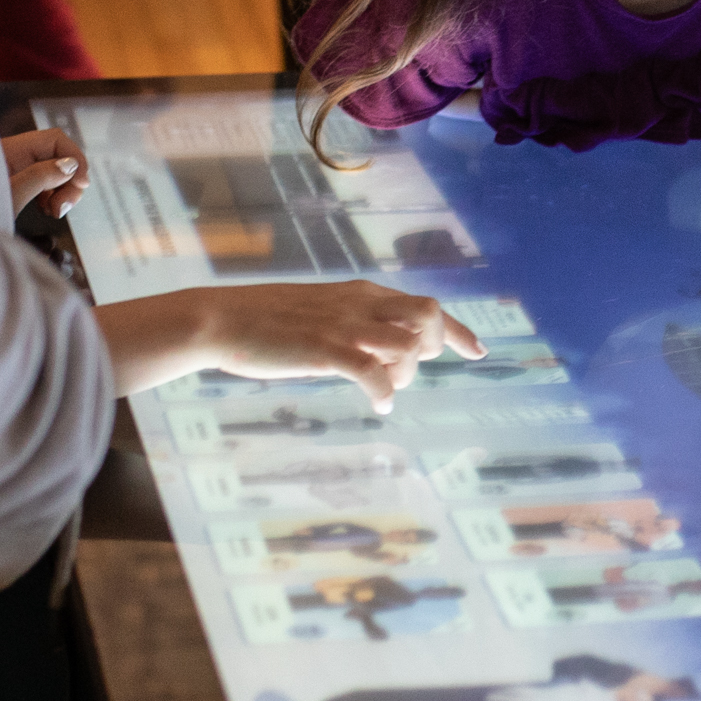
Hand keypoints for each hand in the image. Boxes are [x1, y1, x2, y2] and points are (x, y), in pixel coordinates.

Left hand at [3, 128, 85, 216]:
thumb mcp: (11, 197)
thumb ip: (40, 177)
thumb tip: (71, 164)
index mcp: (6, 151)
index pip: (53, 139)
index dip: (74, 157)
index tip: (82, 183)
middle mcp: (10, 156)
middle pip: (56, 156)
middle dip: (68, 181)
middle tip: (63, 206)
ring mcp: (11, 171)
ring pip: (52, 171)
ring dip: (62, 191)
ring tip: (54, 211)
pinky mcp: (13, 186)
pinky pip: (42, 183)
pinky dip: (51, 195)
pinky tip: (47, 209)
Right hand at [212, 280, 482, 408]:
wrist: (222, 319)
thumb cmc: (266, 322)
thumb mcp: (320, 315)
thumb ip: (354, 327)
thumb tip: (380, 352)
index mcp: (360, 293)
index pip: (425, 305)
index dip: (457, 330)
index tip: (478, 351)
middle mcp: (361, 304)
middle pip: (429, 315)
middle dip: (438, 345)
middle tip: (413, 369)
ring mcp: (345, 326)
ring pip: (408, 346)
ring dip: (407, 374)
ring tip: (384, 389)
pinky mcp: (326, 349)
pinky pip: (375, 373)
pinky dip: (385, 394)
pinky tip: (379, 406)